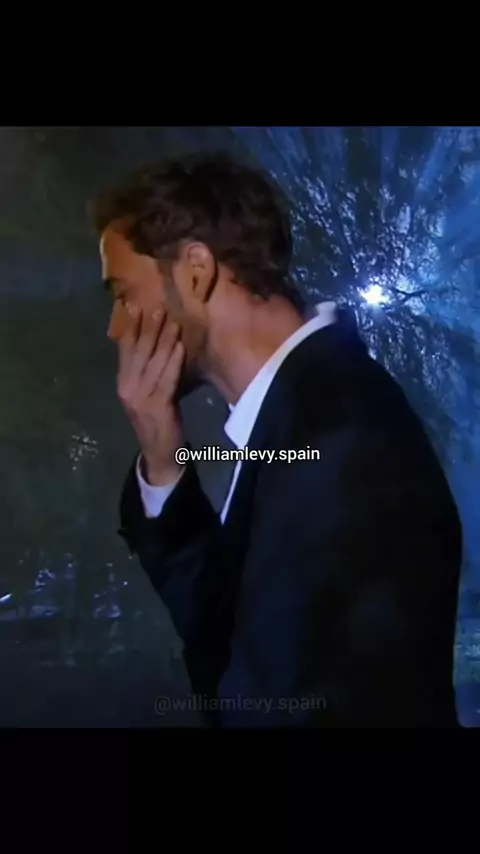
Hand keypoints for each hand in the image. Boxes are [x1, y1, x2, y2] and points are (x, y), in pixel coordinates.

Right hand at [116, 306, 184, 484]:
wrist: (159, 453)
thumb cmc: (156, 419)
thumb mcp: (145, 392)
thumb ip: (146, 370)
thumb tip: (154, 340)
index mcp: (123, 382)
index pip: (125, 350)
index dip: (131, 327)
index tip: (137, 305)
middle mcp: (127, 388)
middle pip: (139, 352)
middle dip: (149, 328)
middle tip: (159, 307)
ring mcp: (140, 398)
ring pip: (153, 363)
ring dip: (164, 341)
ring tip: (173, 322)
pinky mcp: (157, 406)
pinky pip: (166, 379)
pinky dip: (173, 362)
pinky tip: (180, 348)